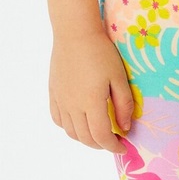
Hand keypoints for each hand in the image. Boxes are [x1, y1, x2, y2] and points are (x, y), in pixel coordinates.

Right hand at [48, 30, 133, 151]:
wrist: (75, 33)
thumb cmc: (101, 53)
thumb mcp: (119, 78)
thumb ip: (124, 105)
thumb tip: (125, 128)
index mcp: (91, 103)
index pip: (101, 136)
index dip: (113, 146)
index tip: (123, 146)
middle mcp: (73, 106)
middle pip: (86, 138)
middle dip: (101, 145)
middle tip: (113, 140)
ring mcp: (60, 101)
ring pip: (71, 132)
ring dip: (86, 138)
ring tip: (98, 133)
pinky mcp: (53, 93)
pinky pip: (58, 119)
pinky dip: (69, 128)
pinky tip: (79, 122)